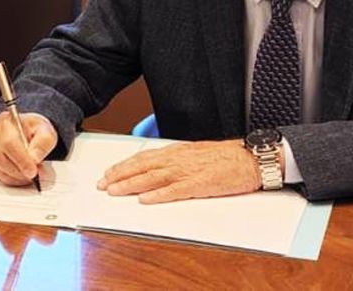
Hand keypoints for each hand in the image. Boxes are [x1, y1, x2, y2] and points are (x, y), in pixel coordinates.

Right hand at [0, 112, 57, 185]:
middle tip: (35, 175)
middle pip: (1, 157)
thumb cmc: (34, 130)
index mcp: (6, 121)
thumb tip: (34, 158)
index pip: (9, 143)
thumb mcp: (46, 131)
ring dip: (17, 176)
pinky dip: (13, 179)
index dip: (21, 159)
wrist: (27, 132)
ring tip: (31, 175)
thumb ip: (43, 142)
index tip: (33, 171)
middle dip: (20, 170)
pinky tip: (23, 176)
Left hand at [97, 139, 260, 202]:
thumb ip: (176, 159)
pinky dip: (159, 195)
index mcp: (176, 152)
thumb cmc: (226, 157)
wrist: (250, 158)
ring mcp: (188, 171)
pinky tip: (145, 199)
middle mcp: (178, 159)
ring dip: (131, 184)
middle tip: (102, 184)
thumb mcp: (195, 153)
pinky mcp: (200, 184)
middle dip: (119, 175)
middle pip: (142, 166)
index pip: (143, 158)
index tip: (108, 173)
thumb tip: (157, 166)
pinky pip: (175, 190)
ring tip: (114, 191)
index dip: (123, 166)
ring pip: (153, 177)